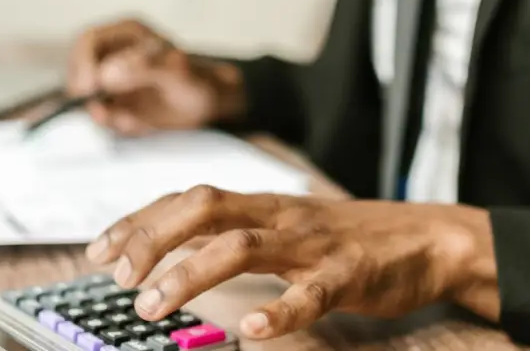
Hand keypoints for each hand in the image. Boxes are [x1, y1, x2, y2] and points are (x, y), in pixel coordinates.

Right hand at [66, 19, 244, 134]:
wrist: (209, 102)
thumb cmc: (196, 78)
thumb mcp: (176, 70)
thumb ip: (143, 67)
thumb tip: (106, 74)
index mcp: (125, 34)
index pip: (87, 41)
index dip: (82, 64)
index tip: (89, 89)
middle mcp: (112, 55)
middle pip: (78, 72)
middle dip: (88, 96)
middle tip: (106, 113)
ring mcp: (110, 81)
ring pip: (87, 100)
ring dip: (106, 114)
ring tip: (134, 119)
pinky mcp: (114, 105)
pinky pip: (103, 118)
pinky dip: (117, 124)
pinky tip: (140, 123)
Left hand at [83, 186, 498, 339]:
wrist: (430, 237)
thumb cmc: (351, 239)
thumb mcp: (286, 227)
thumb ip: (237, 234)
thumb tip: (174, 256)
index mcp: (262, 204)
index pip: (187, 200)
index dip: (139, 220)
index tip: (98, 249)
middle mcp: (279, 215)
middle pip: (204, 208)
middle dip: (152, 238)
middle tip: (119, 276)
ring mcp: (314, 242)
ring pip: (243, 246)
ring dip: (190, 273)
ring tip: (155, 304)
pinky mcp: (349, 273)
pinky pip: (312, 291)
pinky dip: (280, 308)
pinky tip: (252, 328)